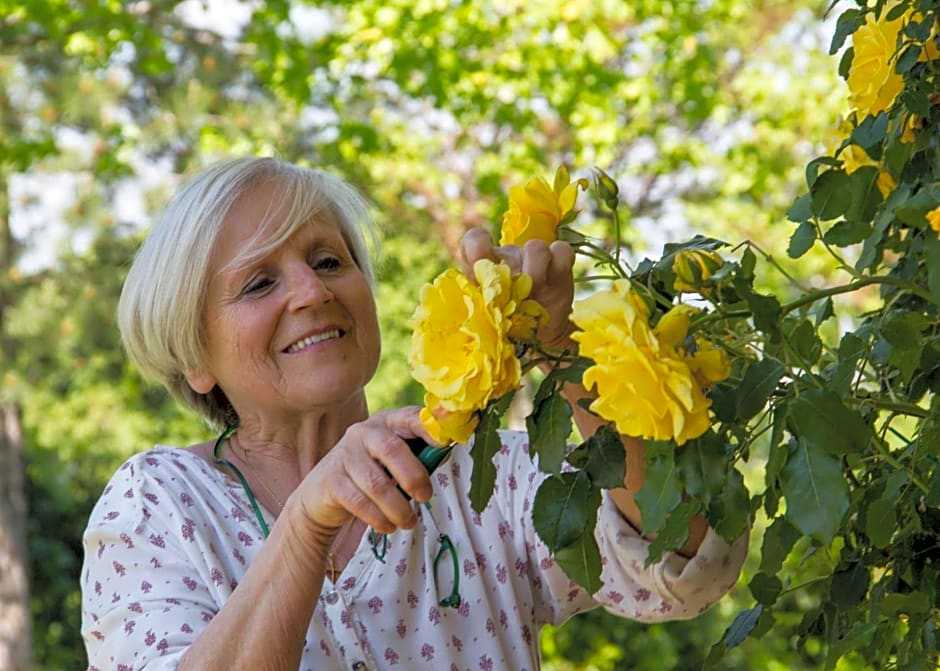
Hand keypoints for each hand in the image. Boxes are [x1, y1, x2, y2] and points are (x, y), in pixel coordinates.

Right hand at [294, 407, 436, 534]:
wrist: (322, 495)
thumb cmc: (370, 474)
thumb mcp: (393, 460)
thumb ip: (417, 455)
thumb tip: (445, 451)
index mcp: (386, 422)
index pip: (409, 417)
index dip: (428, 428)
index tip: (445, 442)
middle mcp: (363, 432)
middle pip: (392, 449)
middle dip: (414, 477)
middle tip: (425, 498)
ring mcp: (344, 454)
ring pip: (377, 483)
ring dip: (398, 508)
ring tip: (408, 522)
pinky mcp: (332, 480)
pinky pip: (360, 502)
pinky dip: (378, 518)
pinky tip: (388, 526)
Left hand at [459, 228, 575, 351]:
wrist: (534, 339)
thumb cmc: (501, 325)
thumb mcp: (485, 318)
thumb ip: (477, 307)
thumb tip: (466, 310)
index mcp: (484, 266)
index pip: (475, 240)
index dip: (477, 244)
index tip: (479, 258)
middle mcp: (508, 258)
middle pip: (509, 248)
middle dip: (512, 273)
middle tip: (513, 297)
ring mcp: (534, 259)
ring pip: (537, 248)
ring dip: (535, 272)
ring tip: (533, 294)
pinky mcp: (558, 265)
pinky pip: (562, 251)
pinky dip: (558, 265)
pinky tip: (551, 285)